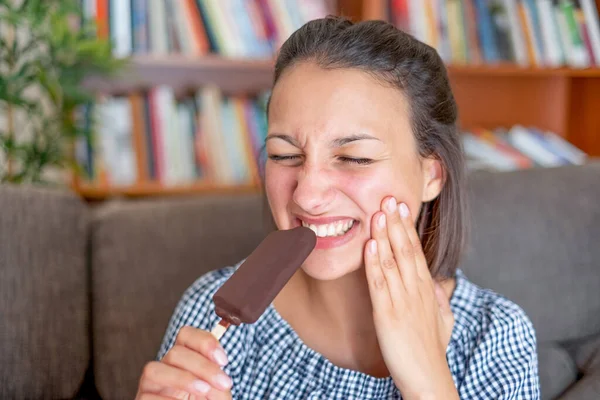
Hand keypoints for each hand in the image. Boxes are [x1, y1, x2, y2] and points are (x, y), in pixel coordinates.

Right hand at [135, 326, 232, 399]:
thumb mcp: (216, 391)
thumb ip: (218, 378)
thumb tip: (218, 369)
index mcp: (183, 358)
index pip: (186, 335)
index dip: (204, 341)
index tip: (223, 360)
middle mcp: (165, 366)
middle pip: (175, 352)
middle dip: (203, 366)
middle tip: (223, 383)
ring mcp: (150, 384)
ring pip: (154, 370)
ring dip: (183, 379)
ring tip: (204, 390)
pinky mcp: (142, 399)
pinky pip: (148, 396)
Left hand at [364, 197, 456, 399]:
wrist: (428, 378)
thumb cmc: (433, 351)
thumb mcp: (444, 322)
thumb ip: (441, 300)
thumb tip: (440, 284)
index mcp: (426, 290)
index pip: (416, 252)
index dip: (407, 228)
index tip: (401, 206)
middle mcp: (416, 290)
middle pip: (405, 249)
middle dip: (397, 222)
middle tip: (389, 197)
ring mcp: (402, 301)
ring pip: (392, 261)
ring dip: (384, 235)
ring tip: (378, 212)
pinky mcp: (388, 314)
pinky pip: (379, 284)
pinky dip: (373, 262)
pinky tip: (369, 245)